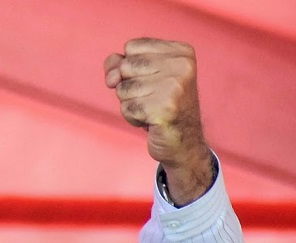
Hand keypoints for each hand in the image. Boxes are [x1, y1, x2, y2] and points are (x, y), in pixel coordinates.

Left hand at [104, 38, 212, 203]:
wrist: (184, 142)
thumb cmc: (161, 106)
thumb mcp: (144, 77)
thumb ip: (122, 64)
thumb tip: (111, 70)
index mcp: (181, 52)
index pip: (131, 47)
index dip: (129, 67)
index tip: (150, 81)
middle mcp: (181, 66)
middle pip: (125, 66)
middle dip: (128, 87)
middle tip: (150, 98)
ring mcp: (174, 87)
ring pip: (123, 88)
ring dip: (130, 104)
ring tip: (151, 110)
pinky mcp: (163, 109)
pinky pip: (126, 108)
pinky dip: (132, 118)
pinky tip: (150, 121)